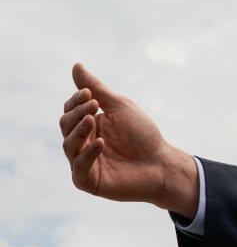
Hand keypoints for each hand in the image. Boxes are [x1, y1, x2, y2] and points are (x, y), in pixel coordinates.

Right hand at [58, 63, 198, 217]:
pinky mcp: (88, 181)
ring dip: (79, 130)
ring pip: (68, 145)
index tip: (89, 94)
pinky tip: (100, 143)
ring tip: (93, 119)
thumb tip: (76, 65)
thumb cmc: (142, 134)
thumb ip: (96, 88)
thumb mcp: (119, 107)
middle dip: (77, 113)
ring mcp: (83, 163)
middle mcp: (81, 143)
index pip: (69, 111)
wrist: (160, 162)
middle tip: (93, 105)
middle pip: (65, 125)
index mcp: (88, 125)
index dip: (75, 102)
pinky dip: (87, 154)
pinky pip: (79, 167)